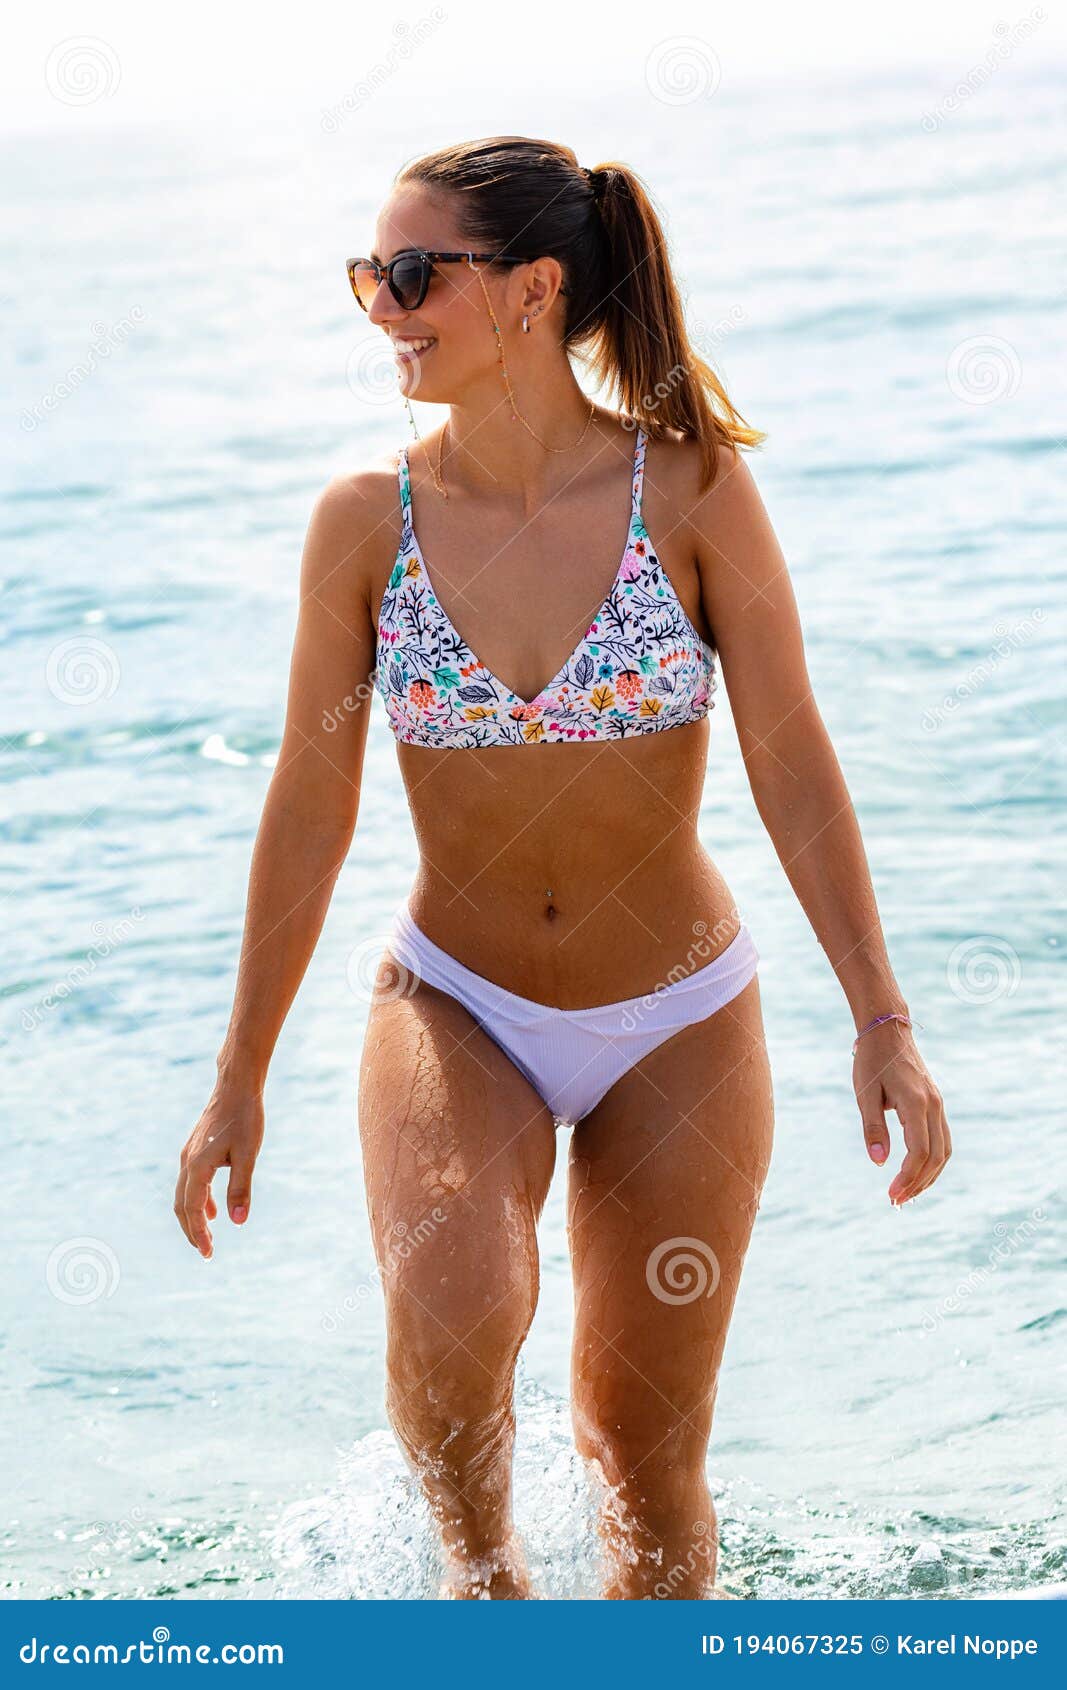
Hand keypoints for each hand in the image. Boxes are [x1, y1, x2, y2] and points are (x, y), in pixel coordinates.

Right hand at [174, 1086, 263, 1257]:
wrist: (236, 1086)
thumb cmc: (245, 1118)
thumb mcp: (248, 1155)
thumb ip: (241, 1188)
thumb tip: (238, 1222)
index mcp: (197, 1166)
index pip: (192, 1210)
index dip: (198, 1234)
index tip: (208, 1253)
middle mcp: (187, 1162)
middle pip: (181, 1206)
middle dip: (192, 1231)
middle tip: (206, 1252)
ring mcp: (189, 1154)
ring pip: (183, 1195)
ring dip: (193, 1217)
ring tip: (208, 1236)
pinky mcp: (195, 1148)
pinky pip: (190, 1182)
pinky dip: (197, 1200)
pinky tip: (212, 1209)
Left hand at [853, 1023, 950, 1204]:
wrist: (888, 1031)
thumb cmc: (871, 1061)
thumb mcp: (865, 1094)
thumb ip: (873, 1128)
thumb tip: (880, 1163)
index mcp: (916, 1103)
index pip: (919, 1151)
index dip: (907, 1177)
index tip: (891, 1194)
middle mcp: (933, 1106)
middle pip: (936, 1156)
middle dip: (918, 1183)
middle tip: (896, 1201)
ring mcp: (938, 1105)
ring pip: (944, 1151)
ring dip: (929, 1176)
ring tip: (907, 1193)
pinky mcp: (936, 1105)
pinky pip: (942, 1140)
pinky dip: (933, 1161)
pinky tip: (917, 1172)